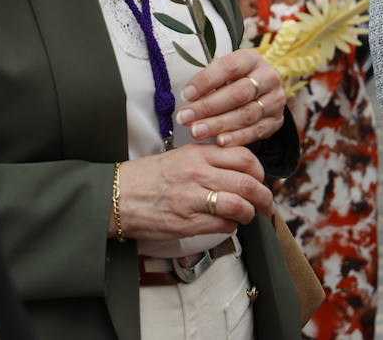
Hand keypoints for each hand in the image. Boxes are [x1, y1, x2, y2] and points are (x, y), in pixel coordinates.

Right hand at [116, 144, 272, 240]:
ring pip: (239, 206)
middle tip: (267, 204)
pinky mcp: (187, 224)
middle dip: (264, 196)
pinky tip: (226, 225)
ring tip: (247, 216)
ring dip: (249, 214)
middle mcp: (198, 174)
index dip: (259, 171)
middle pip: (248, 184)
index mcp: (197, 155)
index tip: (259, 179)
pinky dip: (231, 227)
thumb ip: (207, 160)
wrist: (115, 197)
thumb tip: (236, 171)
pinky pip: (222, 226)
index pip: (243, 158)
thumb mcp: (178, 157)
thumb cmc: (145, 178)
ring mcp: (193, 200)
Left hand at [176, 49, 284, 148]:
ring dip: (219, 125)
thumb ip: (209, 83)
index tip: (186, 95)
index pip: (229, 67)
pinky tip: (220, 141)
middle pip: (238, 93)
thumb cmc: (233, 81)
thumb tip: (188, 99)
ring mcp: (275, 99)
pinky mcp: (277, 120)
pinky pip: (257, 131)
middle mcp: (268, 77)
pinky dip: (237, 137)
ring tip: (196, 131)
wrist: (260, 92)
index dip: (206, 81)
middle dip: (208, 107)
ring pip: (247, 114)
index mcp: (252, 59)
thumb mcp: (222, 73)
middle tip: (185, 118)